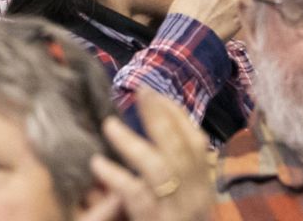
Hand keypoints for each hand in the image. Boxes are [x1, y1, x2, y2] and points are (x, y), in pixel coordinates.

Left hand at [79, 89, 214, 220]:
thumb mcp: (176, 204)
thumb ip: (168, 176)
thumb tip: (143, 134)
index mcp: (204, 189)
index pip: (197, 141)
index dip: (176, 114)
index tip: (153, 94)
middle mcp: (198, 199)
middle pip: (180, 146)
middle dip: (158, 115)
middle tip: (136, 93)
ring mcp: (179, 213)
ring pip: (160, 167)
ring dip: (132, 143)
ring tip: (109, 127)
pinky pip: (137, 195)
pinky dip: (116, 177)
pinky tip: (98, 165)